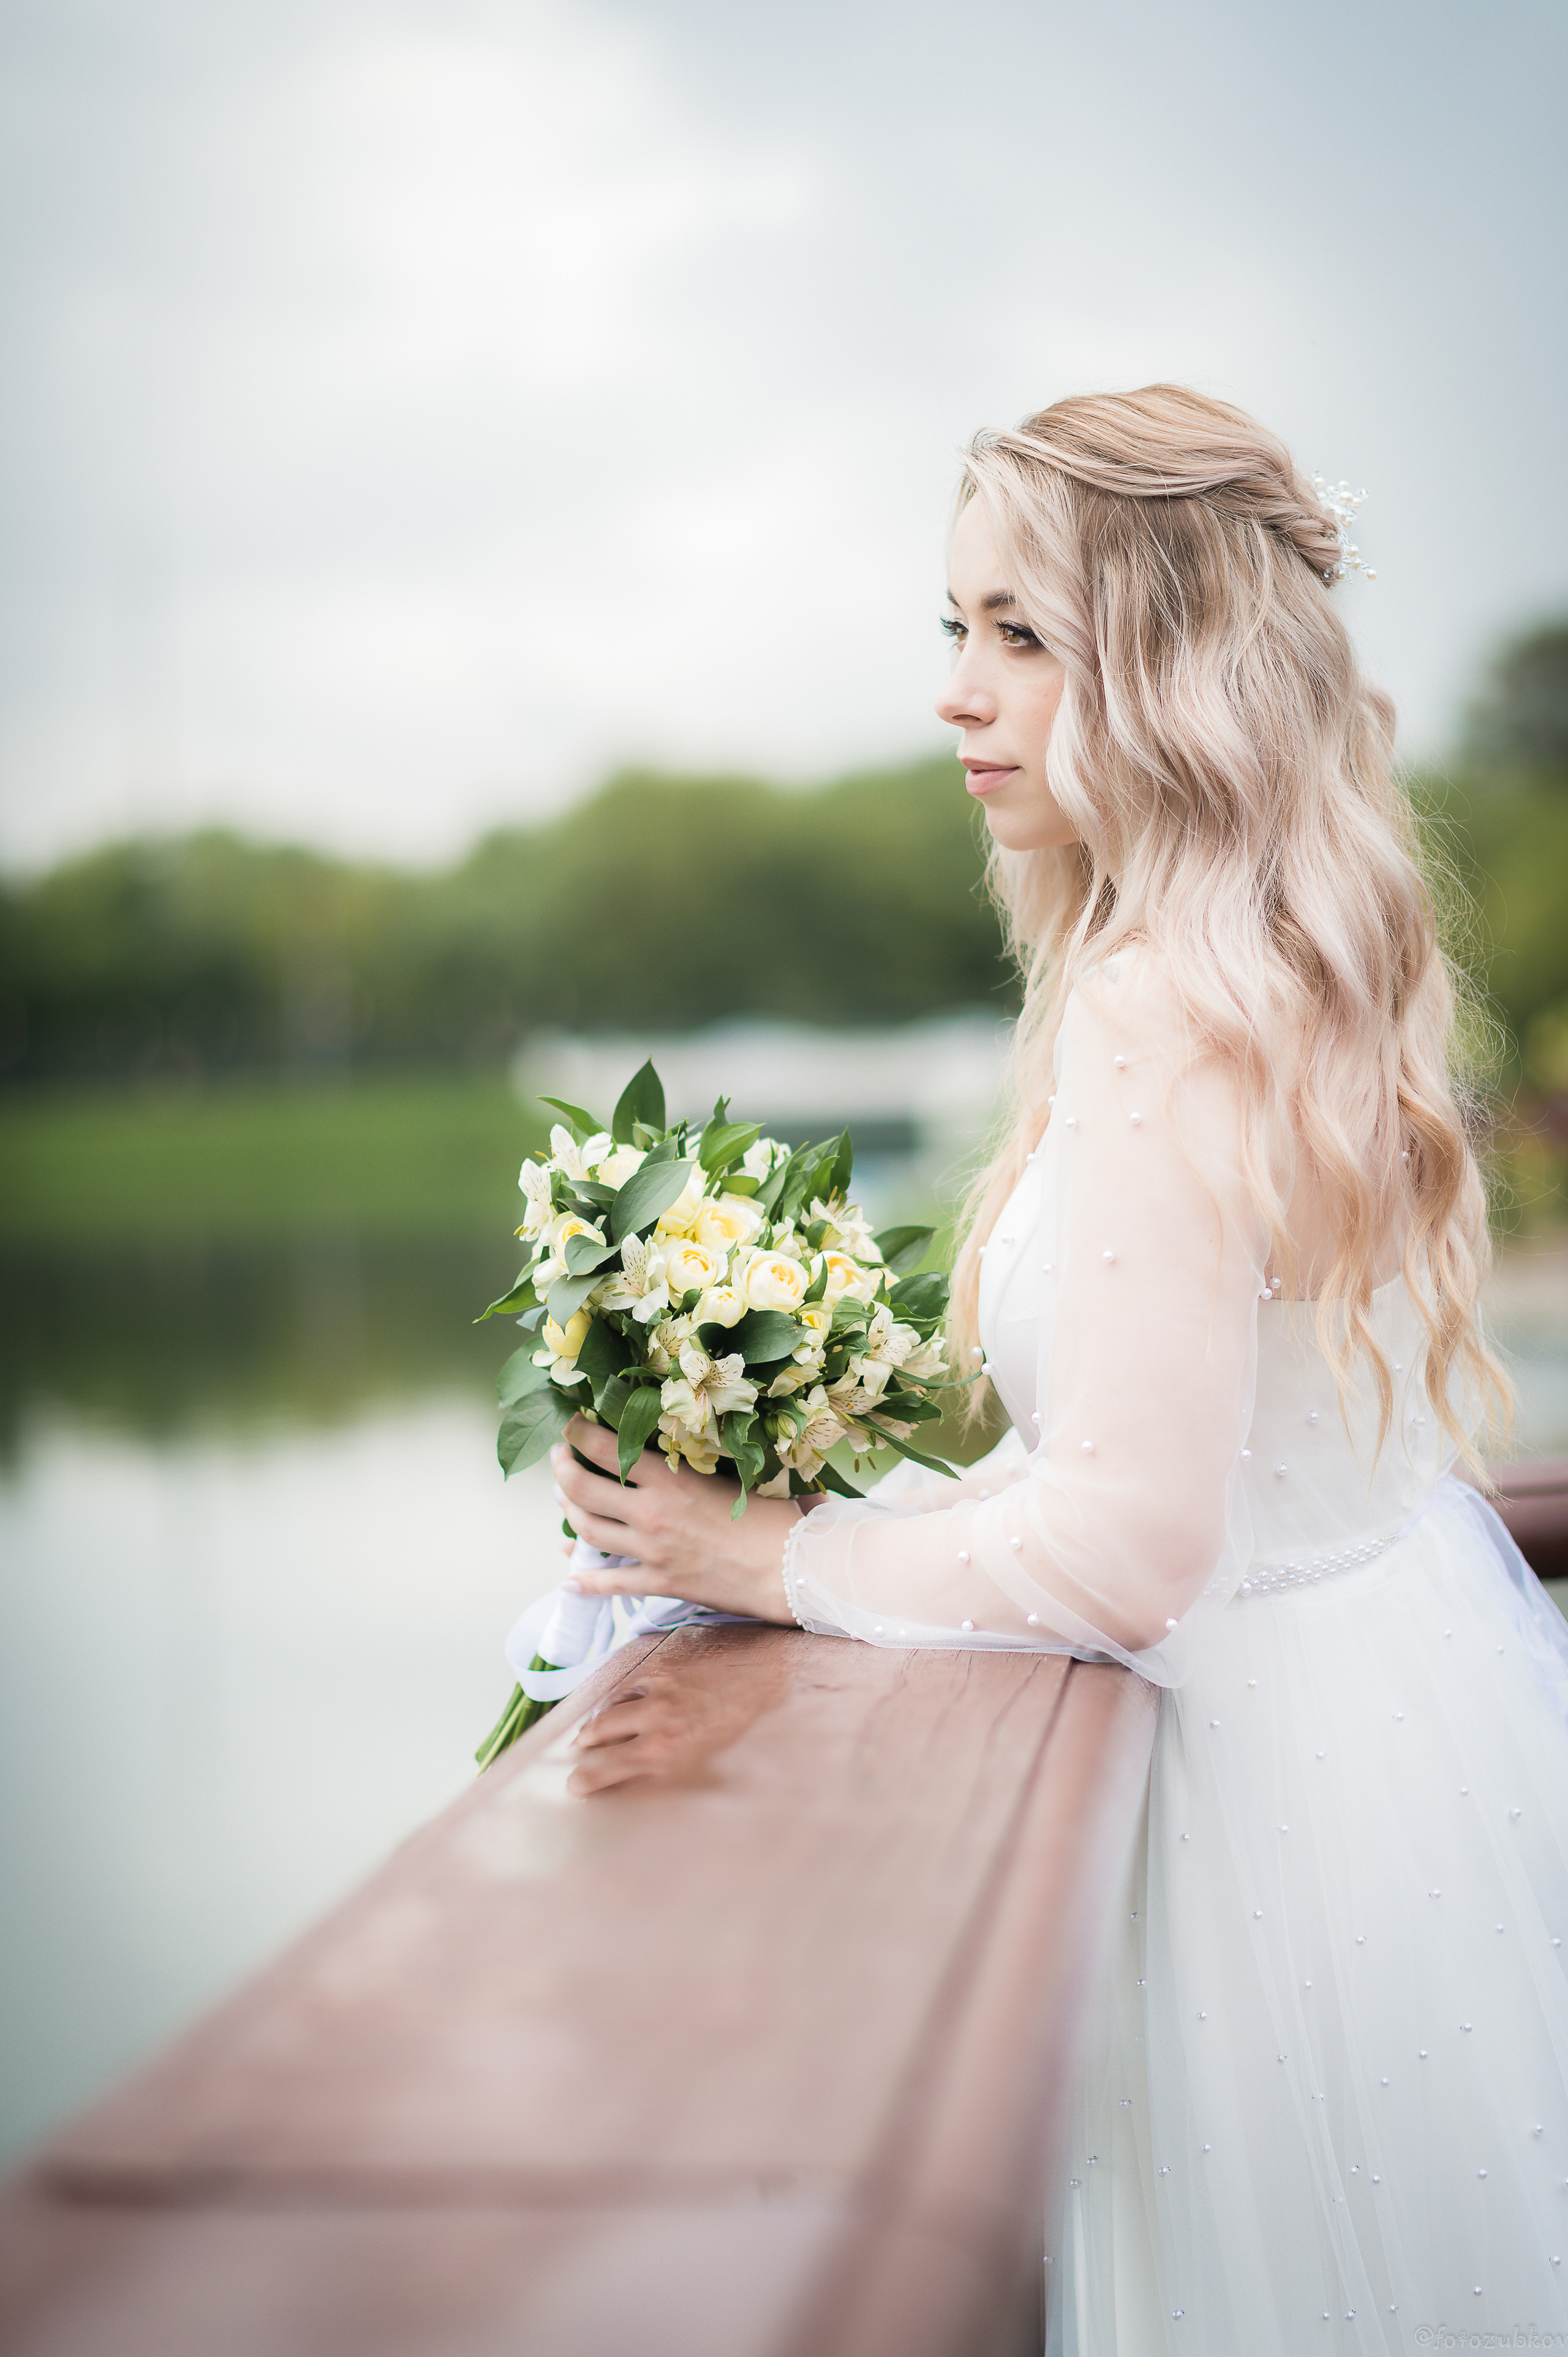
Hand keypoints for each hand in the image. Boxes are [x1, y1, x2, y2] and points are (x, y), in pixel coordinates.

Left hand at [550, 1416, 801, 1623]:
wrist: (791, 1568)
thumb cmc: (771, 1515)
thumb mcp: (730, 1473)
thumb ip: (695, 1459)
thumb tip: (668, 1444)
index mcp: (671, 1479)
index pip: (607, 1448)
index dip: (578, 1433)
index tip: (570, 1424)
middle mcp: (652, 1513)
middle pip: (582, 1489)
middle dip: (561, 1470)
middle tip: (559, 1459)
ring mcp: (653, 1551)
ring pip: (588, 1532)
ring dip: (567, 1515)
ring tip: (563, 1501)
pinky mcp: (661, 1582)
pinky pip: (612, 1584)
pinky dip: (586, 1583)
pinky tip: (569, 1581)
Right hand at [567, 1639, 791, 1796]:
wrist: (778, 1684)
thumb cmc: (754, 1736)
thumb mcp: (714, 1771)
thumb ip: (676, 1777)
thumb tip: (652, 1785)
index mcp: (665, 1759)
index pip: (602, 1773)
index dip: (583, 1780)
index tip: (576, 1785)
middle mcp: (654, 1726)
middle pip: (598, 1738)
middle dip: (585, 1749)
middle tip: (580, 1754)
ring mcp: (659, 1693)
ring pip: (609, 1708)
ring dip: (598, 1722)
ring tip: (593, 1730)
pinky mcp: (667, 1667)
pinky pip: (630, 1681)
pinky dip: (620, 1693)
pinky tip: (621, 1700)